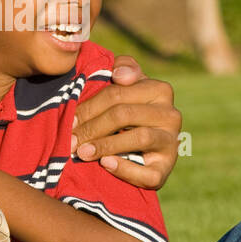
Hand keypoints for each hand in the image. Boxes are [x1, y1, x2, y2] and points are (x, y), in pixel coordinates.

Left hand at [69, 54, 181, 188]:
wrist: (140, 152)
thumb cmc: (126, 112)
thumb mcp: (125, 87)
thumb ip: (123, 69)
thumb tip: (119, 76)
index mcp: (160, 90)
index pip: (117, 93)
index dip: (90, 107)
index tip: (70, 120)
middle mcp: (171, 115)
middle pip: (124, 115)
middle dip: (92, 128)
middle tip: (70, 141)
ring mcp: (171, 143)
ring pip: (139, 138)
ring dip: (106, 146)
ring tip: (82, 153)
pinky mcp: (165, 169)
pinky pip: (148, 172)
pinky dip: (125, 168)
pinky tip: (106, 164)